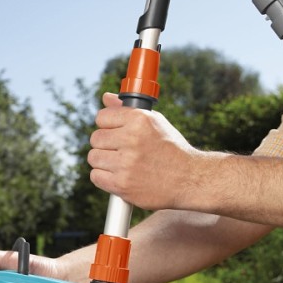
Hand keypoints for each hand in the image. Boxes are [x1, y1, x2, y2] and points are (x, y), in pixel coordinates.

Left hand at [88, 92, 200, 209]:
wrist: (189, 179)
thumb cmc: (171, 149)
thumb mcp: (155, 122)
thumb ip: (127, 110)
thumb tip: (106, 97)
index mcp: (139, 119)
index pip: (102, 117)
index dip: (107, 125)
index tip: (115, 131)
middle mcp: (131, 139)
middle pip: (96, 138)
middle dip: (105, 144)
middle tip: (120, 149)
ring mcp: (126, 164)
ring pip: (93, 157)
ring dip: (104, 161)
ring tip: (121, 163)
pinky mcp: (122, 185)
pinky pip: (96, 176)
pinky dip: (104, 177)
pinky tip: (119, 175)